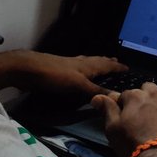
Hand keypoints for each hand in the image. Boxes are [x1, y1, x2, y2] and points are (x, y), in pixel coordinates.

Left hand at [0, 50, 125, 96]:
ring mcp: (69, 65)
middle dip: (108, 63)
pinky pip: (78, 67)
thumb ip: (95, 89)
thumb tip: (117, 95)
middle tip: (117, 63)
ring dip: (97, 63)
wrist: (28, 69)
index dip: (117, 67)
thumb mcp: (77, 85)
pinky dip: (84, 67)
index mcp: (88, 65)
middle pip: (98, 61)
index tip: (128, 69)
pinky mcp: (59, 71)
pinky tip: (79, 70)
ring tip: (103, 63)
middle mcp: (81, 63)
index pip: (107, 65)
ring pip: (88, 63)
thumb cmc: (55, 76)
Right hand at [92, 82, 156, 156]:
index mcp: (135, 96)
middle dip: (143, 96)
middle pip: (147, 87)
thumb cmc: (132, 143)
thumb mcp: (112, 128)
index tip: (123, 114)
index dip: (123, 104)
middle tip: (141, 112)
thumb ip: (107, 109)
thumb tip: (97, 96)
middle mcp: (153, 93)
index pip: (125, 94)